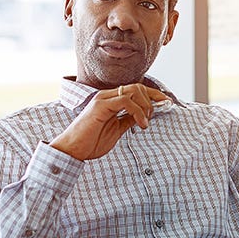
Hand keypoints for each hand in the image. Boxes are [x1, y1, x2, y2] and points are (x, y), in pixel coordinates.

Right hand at [49, 82, 169, 160]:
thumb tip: (143, 116)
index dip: (153, 94)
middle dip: (152, 99)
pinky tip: (141, 124)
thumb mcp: (116, 131)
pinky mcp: (100, 106)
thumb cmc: (90, 142)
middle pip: (137, 87)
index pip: (135, 90)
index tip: (166, 102)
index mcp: (110, 101)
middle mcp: (106, 96)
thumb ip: (127, 120)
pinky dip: (138, 111)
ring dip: (145, 106)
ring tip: (145, 123)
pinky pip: (125, 101)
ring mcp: (103, 99)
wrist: (71, 150)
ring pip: (133, 91)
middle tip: (154, 117)